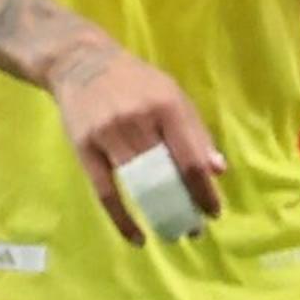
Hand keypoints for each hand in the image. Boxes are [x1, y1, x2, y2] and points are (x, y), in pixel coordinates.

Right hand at [48, 34, 224, 245]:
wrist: (81, 62)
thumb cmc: (136, 82)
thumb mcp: (172, 95)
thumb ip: (196, 131)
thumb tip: (218, 170)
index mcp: (166, 106)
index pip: (190, 157)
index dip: (204, 190)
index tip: (213, 212)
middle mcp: (137, 120)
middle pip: (165, 175)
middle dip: (184, 206)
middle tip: (195, 228)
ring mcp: (108, 135)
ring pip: (138, 185)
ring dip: (158, 214)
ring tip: (173, 231)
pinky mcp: (84, 149)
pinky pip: (105, 192)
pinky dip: (122, 219)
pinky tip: (137, 237)